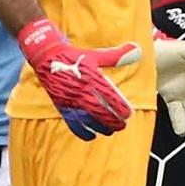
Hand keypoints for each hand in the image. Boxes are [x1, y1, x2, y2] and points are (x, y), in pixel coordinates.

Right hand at [18, 17, 138, 139]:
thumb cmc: (74, 56)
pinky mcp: (61, 104)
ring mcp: (70, 99)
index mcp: (91, 77)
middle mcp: (81, 90)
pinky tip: (91, 136)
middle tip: (122, 125)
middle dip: (113, 120)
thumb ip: (116, 56)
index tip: (128, 113)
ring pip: (87, 118)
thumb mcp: (96, 55)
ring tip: (110, 131)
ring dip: (100, 127)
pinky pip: (71, 121)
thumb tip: (137, 49)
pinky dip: (81, 131)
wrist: (47, 56)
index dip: (120, 107)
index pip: (109, 96)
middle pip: (100, 110)